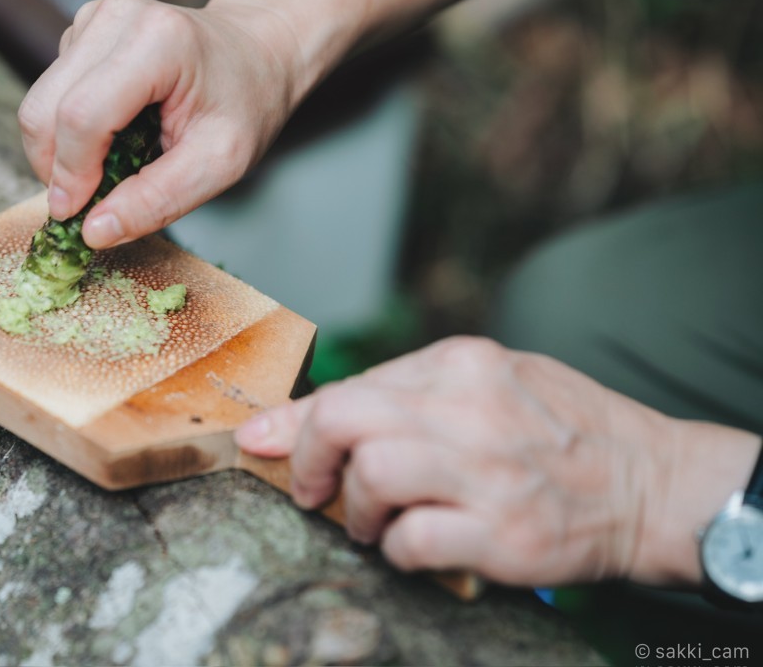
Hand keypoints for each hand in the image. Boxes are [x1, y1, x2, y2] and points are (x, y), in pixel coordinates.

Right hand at [17, 0, 302, 247]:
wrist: (258, 51)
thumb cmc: (246, 102)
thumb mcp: (220, 163)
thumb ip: (158, 200)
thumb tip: (94, 232)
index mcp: (158, 41)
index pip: (83, 115)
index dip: (71, 174)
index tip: (76, 216)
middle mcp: (116, 17)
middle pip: (46, 107)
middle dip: (55, 167)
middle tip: (86, 203)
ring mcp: (94, 18)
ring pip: (40, 101)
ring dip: (60, 150)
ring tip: (108, 167)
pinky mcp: (82, 29)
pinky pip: (51, 92)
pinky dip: (68, 129)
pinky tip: (111, 135)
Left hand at [235, 336, 760, 587]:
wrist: (650, 482)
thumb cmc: (561, 430)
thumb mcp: (490, 383)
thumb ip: (406, 393)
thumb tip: (309, 415)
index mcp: (463, 363)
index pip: (354, 385)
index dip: (295, 419)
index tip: (261, 440)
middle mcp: (471, 410)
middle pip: (346, 418)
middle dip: (309, 456)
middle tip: (313, 487)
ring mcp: (488, 471)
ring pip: (373, 474)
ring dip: (355, 507)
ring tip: (369, 521)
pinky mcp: (502, 532)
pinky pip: (412, 539)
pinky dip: (396, 549)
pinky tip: (409, 547)